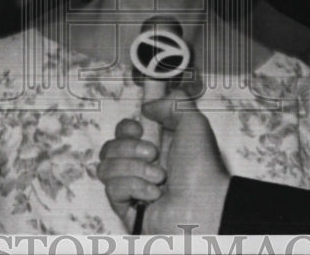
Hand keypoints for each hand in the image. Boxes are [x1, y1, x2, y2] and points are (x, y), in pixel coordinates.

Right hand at [97, 90, 229, 234]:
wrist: (204, 206)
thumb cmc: (202, 168)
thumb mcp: (194, 123)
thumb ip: (172, 102)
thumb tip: (146, 107)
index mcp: (156, 146)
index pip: (123, 131)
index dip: (125, 128)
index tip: (139, 129)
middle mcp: (142, 165)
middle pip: (110, 147)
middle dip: (129, 147)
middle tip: (154, 154)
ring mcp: (132, 187)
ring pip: (105, 167)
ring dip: (133, 168)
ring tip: (159, 178)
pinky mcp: (126, 208)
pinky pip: (111, 189)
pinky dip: (134, 187)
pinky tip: (154, 195)